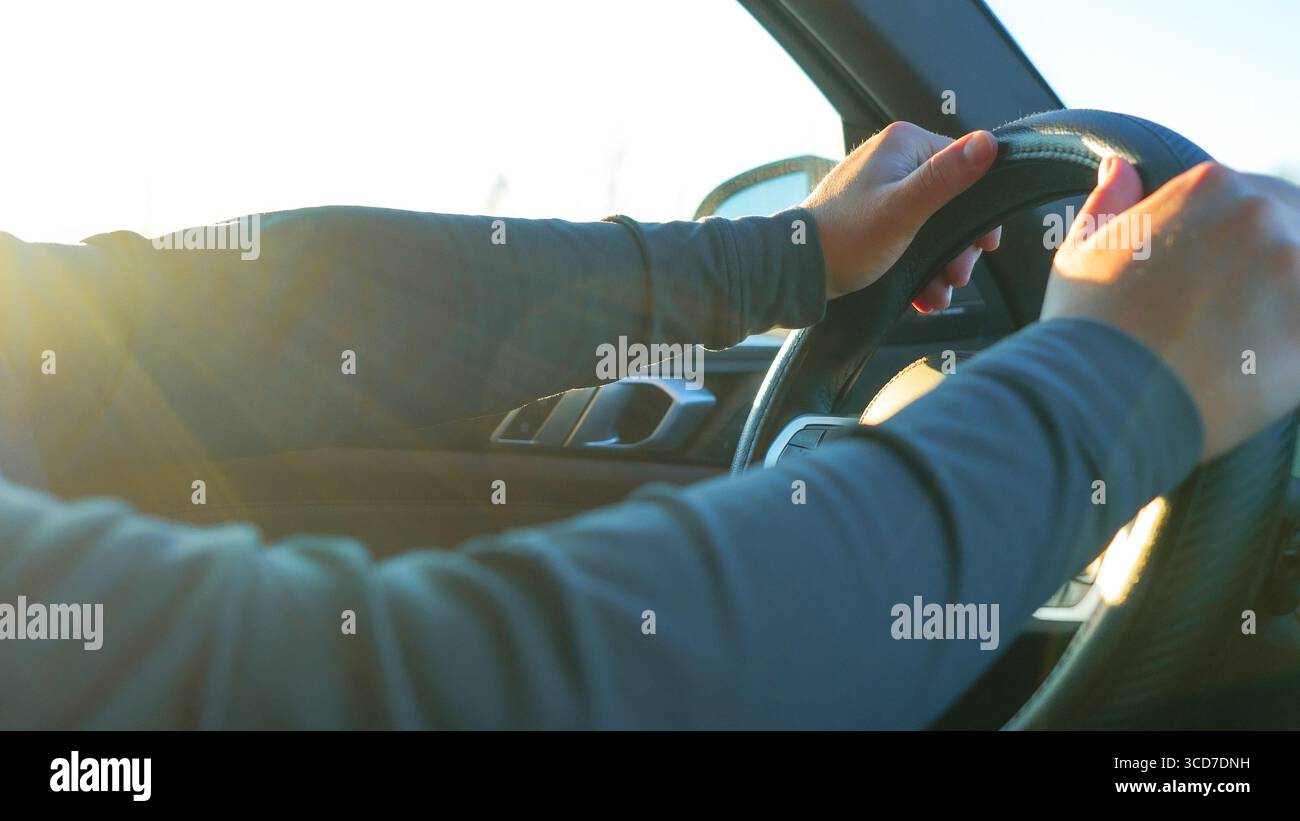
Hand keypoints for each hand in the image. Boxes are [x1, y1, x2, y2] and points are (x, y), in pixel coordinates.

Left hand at [803, 122, 1000, 311]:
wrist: (797, 270)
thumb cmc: (845, 239)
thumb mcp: (904, 210)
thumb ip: (946, 177)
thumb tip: (989, 142)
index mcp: (904, 143)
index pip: (965, 164)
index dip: (979, 209)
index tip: (985, 245)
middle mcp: (892, 156)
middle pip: (950, 197)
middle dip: (958, 244)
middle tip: (957, 276)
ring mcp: (880, 183)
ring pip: (931, 220)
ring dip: (941, 260)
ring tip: (939, 292)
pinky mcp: (870, 210)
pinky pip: (908, 231)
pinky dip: (919, 261)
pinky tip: (923, 291)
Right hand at [1043, 156, 1299, 459]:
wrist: (1098, 397)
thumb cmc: (1084, 328)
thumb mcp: (1080, 253)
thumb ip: (1109, 202)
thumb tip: (1120, 167)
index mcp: (1209, 185)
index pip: (1249, 201)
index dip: (1229, 245)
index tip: (1210, 281)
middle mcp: (1259, 214)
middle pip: (1287, 233)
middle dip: (1262, 270)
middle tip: (1224, 317)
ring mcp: (1292, 267)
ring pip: (1299, 279)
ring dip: (1280, 304)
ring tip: (1238, 343)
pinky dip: (1290, 346)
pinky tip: (1259, 362)